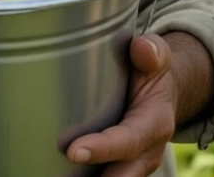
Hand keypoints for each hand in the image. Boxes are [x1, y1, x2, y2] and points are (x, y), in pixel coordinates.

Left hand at [65, 34, 178, 176]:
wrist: (161, 93)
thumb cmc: (151, 72)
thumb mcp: (156, 57)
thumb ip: (151, 51)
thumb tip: (141, 48)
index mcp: (155, 124)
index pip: (129, 140)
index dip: (103, 148)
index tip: (73, 152)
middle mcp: (146, 151)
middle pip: (120, 174)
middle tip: (62, 164)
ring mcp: (132, 164)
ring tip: (52, 174)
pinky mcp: (117, 167)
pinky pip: (98, 176)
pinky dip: (79, 176)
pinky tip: (53, 172)